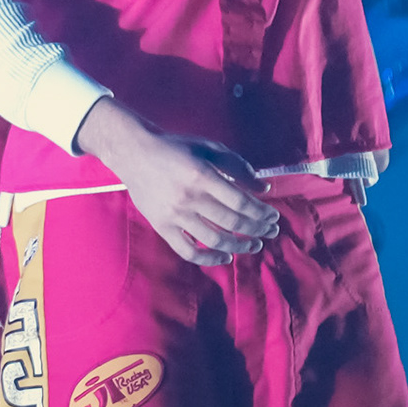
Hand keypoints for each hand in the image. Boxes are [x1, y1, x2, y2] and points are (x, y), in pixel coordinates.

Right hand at [74, 98, 278, 266]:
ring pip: (214, 240)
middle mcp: (189, 198)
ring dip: (240, 246)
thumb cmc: (176, 148)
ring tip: (254, 245)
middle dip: (258, 229)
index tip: (273, 216)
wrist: (134, 153)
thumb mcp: (209, 148)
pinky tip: (225, 257)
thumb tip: (264, 188)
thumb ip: (238, 166)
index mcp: (202, 175)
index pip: (241, 202)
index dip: (262, 213)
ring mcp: (174, 215)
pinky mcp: (162, 227)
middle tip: (270, 231)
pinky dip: (209, 259)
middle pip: (232, 223)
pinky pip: (188, 251)